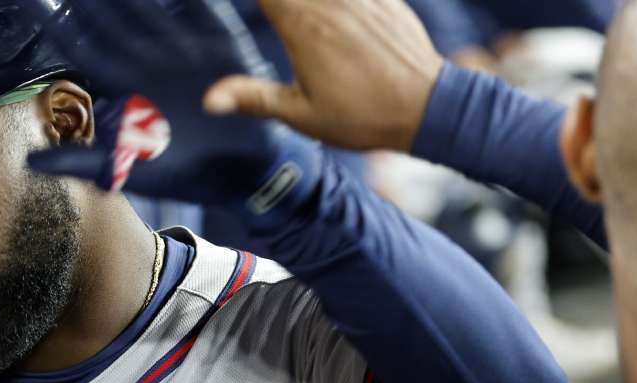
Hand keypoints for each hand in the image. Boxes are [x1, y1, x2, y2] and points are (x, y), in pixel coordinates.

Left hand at [29, 0, 320, 225]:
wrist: (239, 172)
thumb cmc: (183, 171)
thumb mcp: (123, 169)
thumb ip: (77, 161)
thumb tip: (28, 162)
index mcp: (125, 85)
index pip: (85, 49)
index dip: (62, 28)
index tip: (35, 7)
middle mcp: (149, 62)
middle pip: (114, 20)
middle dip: (92, 0)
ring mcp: (182, 50)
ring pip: (153, 9)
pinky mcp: (218, 46)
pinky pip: (205, 11)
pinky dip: (195, 0)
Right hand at [203, 0, 444, 152]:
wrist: (427, 108)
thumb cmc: (361, 117)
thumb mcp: (301, 116)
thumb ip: (253, 98)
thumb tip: (208, 100)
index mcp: (304, 28)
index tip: (246, 6)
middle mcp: (331, 3)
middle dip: (274, 1)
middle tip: (272, 13)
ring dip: (303, 3)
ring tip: (300, 23)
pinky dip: (336, 2)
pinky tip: (333, 14)